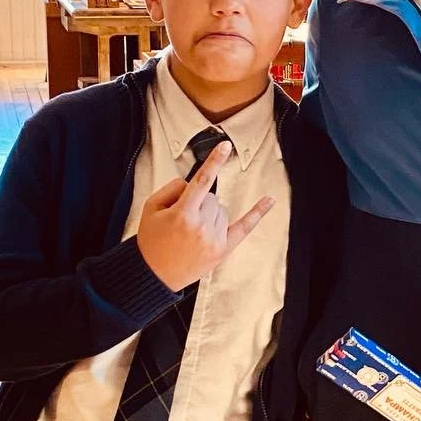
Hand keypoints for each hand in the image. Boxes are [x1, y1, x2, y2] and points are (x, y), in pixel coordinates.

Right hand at [136, 142, 274, 290]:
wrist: (154, 274)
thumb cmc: (151, 240)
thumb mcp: (150, 207)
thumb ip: (171, 188)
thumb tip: (193, 183)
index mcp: (182, 214)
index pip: (202, 181)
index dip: (214, 161)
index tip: (225, 146)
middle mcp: (201, 227)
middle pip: (212, 197)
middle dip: (199, 201)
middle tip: (182, 219)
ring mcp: (214, 239)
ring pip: (222, 209)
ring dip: (210, 213)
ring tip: (191, 231)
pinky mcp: (223, 250)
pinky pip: (244, 227)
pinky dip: (257, 213)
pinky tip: (270, 199)